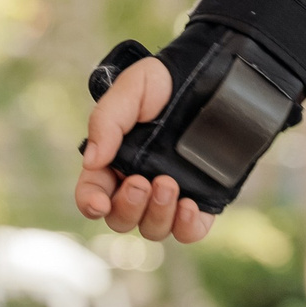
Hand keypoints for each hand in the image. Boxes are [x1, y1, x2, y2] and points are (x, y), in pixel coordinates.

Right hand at [75, 57, 213, 243]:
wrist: (215, 76)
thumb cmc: (165, 81)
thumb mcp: (131, 89)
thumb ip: (107, 121)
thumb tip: (91, 161)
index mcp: (115, 159)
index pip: (93, 192)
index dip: (90, 203)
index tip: (100, 202)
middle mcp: (140, 181)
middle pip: (121, 218)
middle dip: (128, 207)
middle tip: (141, 181)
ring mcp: (171, 193)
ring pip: (153, 228)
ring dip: (156, 214)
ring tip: (169, 183)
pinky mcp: (202, 199)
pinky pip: (189, 231)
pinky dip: (185, 227)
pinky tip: (189, 206)